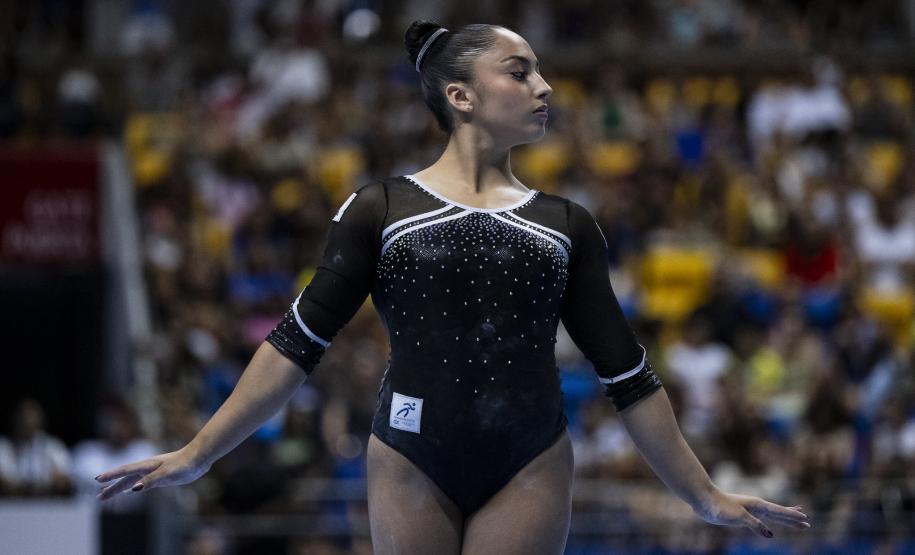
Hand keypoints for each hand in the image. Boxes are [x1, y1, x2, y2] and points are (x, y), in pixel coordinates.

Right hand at [95, 448, 209, 499]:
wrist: (200, 458)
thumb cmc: (184, 464)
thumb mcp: (167, 474)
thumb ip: (150, 481)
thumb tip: (133, 489)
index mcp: (147, 465)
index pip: (125, 471)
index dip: (111, 476)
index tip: (97, 480)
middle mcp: (148, 468)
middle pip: (126, 479)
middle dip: (112, 487)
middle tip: (99, 498)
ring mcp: (154, 472)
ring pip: (132, 481)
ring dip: (119, 488)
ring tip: (107, 494)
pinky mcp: (161, 476)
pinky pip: (142, 482)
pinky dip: (133, 487)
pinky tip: (131, 490)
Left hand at [694, 490, 809, 537]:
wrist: (704, 499)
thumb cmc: (720, 506)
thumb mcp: (739, 517)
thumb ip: (755, 525)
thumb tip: (771, 535)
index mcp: (757, 505)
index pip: (780, 512)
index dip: (793, 517)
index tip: (806, 520)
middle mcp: (756, 506)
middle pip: (779, 513)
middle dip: (793, 518)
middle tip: (808, 523)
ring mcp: (750, 509)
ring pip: (772, 514)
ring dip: (785, 517)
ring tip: (797, 516)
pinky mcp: (743, 514)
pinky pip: (762, 518)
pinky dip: (770, 520)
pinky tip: (770, 524)